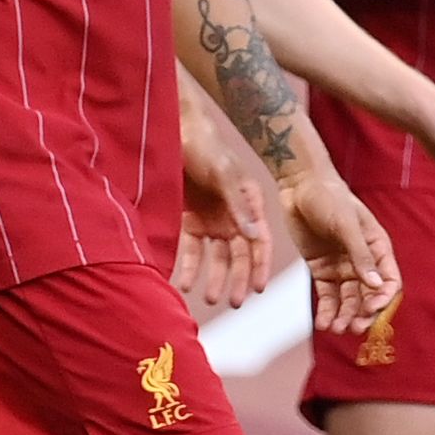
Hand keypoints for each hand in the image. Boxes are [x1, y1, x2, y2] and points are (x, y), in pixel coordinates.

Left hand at [174, 99, 277, 307]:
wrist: (173, 131)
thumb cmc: (204, 147)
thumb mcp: (223, 173)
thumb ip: (238, 204)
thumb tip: (253, 236)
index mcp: (250, 203)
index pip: (260, 241)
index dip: (260, 266)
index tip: (258, 289)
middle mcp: (234, 215)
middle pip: (240, 255)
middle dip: (238, 279)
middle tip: (234, 302)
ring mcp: (212, 220)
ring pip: (216, 257)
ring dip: (214, 278)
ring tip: (208, 297)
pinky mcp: (189, 221)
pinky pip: (191, 250)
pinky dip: (189, 267)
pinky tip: (184, 283)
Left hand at [276, 166, 397, 332]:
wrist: (299, 185)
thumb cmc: (328, 197)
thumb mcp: (346, 224)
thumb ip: (360, 255)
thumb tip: (375, 285)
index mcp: (377, 248)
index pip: (389, 281)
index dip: (382, 299)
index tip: (369, 309)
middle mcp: (363, 261)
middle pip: (369, 296)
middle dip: (362, 314)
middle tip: (351, 328)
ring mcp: (342, 267)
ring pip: (348, 300)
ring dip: (344, 316)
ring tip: (335, 328)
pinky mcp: (322, 270)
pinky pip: (327, 296)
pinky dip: (327, 311)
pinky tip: (323, 324)